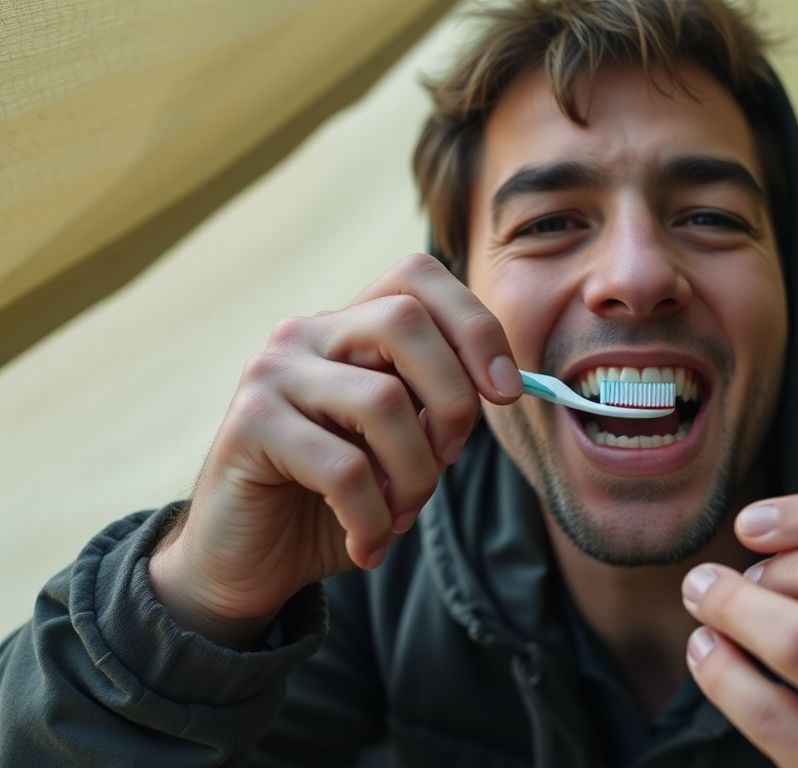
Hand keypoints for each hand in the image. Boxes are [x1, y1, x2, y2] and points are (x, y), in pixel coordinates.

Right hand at [149, 253, 521, 645]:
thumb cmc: (336, 501)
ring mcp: (271, 373)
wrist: (250, 563)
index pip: (418, 277)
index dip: (475, 325)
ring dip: (415, 475)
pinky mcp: (248, 426)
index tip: (506, 392)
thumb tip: (502, 385)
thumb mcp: (403, 446)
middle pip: (405, 322)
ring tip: (401, 514)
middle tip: (447, 460)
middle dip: (452, 400)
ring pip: (383, 400)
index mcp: (348, 327)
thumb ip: (437, 406)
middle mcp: (305, 334)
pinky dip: (374, 517)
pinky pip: (345, 468)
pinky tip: (369, 544)